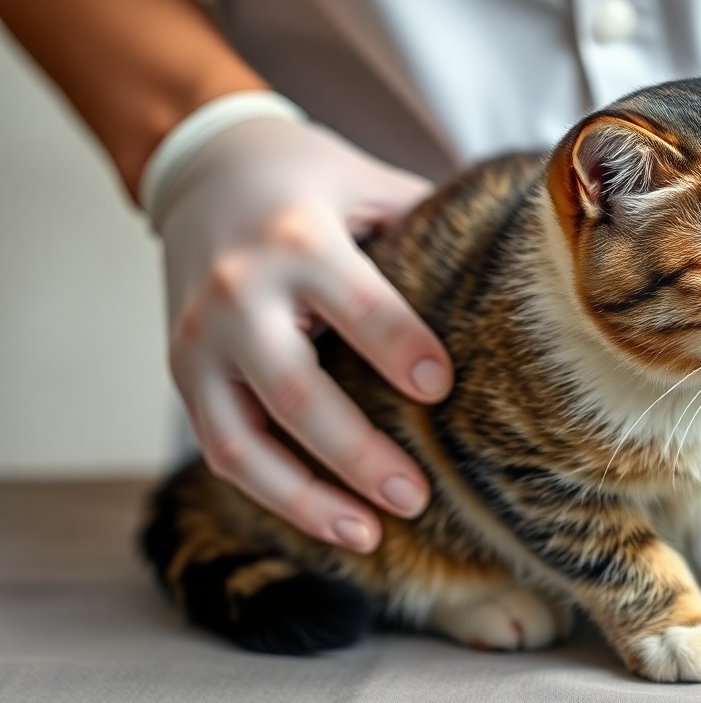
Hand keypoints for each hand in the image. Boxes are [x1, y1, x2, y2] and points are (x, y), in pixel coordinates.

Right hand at [154, 108, 449, 551]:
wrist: (201, 167)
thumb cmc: (310, 179)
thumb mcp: (369, 183)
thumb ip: (428, 226)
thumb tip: (519, 278)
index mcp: (297, 238)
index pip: (356, 305)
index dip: (399, 349)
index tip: (442, 391)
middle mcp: (238, 293)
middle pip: (294, 390)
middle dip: (356, 453)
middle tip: (416, 496)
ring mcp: (197, 338)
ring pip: (240, 442)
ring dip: (305, 499)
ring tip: (369, 535)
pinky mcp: (179, 372)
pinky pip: (219, 450)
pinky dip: (272, 492)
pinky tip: (328, 518)